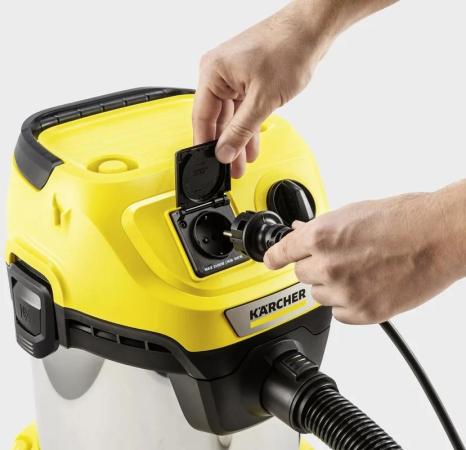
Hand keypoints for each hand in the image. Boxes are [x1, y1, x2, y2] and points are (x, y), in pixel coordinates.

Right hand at [193, 1, 336, 177]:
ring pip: (230, 116)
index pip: (202, 117)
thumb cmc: (287, 48)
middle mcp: (218, 73)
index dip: (206, 144)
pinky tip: (251, 145)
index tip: (210, 164)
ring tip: (242, 163)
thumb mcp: (263, 100)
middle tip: (230, 169)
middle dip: (226, 145)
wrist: (311, 29)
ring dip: (238, 139)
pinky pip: (242, 108)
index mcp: (213, 73)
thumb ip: (241, 130)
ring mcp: (233, 75)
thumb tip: (225, 152)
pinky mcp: (246, 78)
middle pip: (216, 119)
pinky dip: (247, 125)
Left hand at [264, 189, 465, 323]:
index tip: (270, 262)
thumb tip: (300, 232)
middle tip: (338, 259)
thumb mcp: (352, 213)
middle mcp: (329, 266)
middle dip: (314, 266)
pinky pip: (339, 314)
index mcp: (321, 237)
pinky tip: (365, 287)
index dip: (273, 257)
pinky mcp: (364, 312)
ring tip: (359, 271)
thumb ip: (320, 228)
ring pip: (318, 295)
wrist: (440, 236)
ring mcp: (346, 292)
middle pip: (300, 275)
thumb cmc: (404, 219)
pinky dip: (347, 304)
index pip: (280, 253)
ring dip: (330, 286)